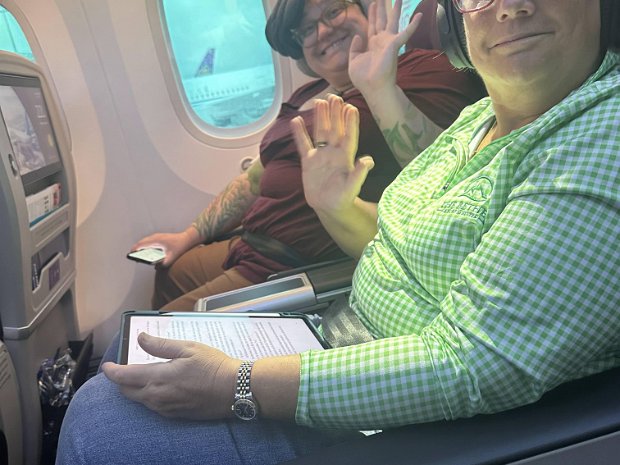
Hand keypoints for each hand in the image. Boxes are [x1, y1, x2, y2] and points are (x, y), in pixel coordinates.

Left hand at [103, 333, 240, 419]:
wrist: (234, 390)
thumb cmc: (214, 365)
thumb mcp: (188, 348)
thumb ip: (160, 345)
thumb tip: (140, 339)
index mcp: (159, 377)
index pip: (124, 377)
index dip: (112, 371)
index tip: (106, 366)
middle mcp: (158, 396)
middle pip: (127, 392)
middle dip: (121, 381)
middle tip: (121, 370)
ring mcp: (166, 408)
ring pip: (140, 400)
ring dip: (134, 389)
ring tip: (138, 377)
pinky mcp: (175, 415)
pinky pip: (153, 407)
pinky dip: (148, 397)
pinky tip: (156, 388)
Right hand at [131, 229, 197, 266]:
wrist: (187, 239)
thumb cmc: (179, 247)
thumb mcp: (172, 258)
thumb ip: (163, 264)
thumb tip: (155, 267)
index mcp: (156, 241)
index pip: (142, 244)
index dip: (135, 249)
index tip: (131, 254)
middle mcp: (155, 237)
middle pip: (142, 242)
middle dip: (136, 249)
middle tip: (132, 256)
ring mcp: (157, 236)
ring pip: (145, 241)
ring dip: (140, 247)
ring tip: (136, 255)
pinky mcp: (159, 237)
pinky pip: (149, 241)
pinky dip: (145, 245)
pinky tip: (145, 251)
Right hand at [291, 94, 373, 215]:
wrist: (329, 207)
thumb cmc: (343, 198)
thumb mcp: (352, 188)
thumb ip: (360, 174)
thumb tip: (369, 160)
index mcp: (346, 157)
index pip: (349, 136)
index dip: (350, 122)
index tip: (350, 107)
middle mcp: (334, 153)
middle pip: (335, 129)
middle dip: (335, 113)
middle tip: (334, 97)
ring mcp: (321, 156)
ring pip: (320, 132)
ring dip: (320, 117)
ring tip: (319, 101)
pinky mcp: (309, 162)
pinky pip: (303, 144)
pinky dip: (299, 133)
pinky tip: (296, 120)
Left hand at [348, 0, 421, 94]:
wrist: (372, 87)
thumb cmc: (363, 78)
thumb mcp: (353, 61)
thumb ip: (354, 48)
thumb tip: (357, 35)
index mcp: (371, 45)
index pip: (372, 26)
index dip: (373, 15)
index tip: (373, 4)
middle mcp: (381, 41)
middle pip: (382, 20)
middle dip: (382, 9)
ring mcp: (388, 42)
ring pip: (393, 21)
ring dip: (396, 9)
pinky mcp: (394, 44)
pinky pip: (406, 32)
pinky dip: (413, 24)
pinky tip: (420, 14)